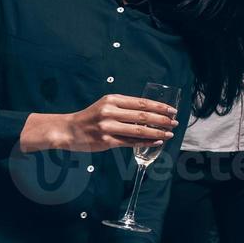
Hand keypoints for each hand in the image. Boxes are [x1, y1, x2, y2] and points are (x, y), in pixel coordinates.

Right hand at [22, 95, 177, 152]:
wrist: (68, 130)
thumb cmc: (92, 117)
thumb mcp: (107, 105)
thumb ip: (126, 107)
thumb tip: (152, 111)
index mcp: (113, 100)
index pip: (142, 103)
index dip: (159, 107)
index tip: (172, 110)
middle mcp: (110, 112)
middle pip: (143, 116)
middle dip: (162, 119)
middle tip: (175, 122)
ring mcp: (107, 127)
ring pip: (138, 130)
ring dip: (157, 132)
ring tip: (169, 133)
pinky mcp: (106, 141)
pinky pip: (130, 142)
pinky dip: (146, 142)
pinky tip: (156, 141)